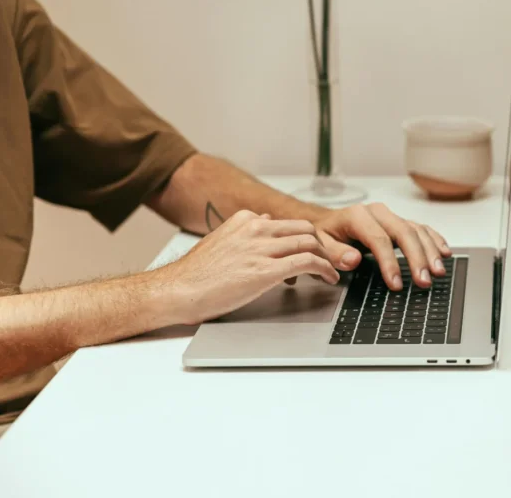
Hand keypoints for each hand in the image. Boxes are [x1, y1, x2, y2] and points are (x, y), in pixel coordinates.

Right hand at [150, 210, 339, 324]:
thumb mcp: (221, 240)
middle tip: (330, 260)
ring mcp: (260, 248)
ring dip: (328, 257)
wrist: (177, 290)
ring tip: (333, 270)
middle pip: (305, 228)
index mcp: (245, 220)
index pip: (288, 223)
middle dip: (323, 245)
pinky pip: (306, 262)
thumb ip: (245, 232)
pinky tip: (328, 278)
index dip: (305, 238)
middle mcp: (255, 229)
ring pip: (310, 242)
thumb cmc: (196, 274)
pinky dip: (324, 268)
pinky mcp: (264, 270)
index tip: (314, 251)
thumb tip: (265, 222)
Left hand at [312, 203, 450, 290]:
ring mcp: (391, 216)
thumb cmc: (325, 235)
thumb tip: (353, 260)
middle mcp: (378, 212)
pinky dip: (434, 240)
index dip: (389, 263)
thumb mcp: (320, 245)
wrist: (328, 222)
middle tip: (424, 280)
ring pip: (416, 230)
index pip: (378, 239)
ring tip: (438, 272)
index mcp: (357, 215)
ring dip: (430, 251)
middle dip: (417, 258)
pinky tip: (444, 252)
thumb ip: (334, 253)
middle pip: (404, 232)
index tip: (396, 285)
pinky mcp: (399, 222)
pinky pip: (421, 228)